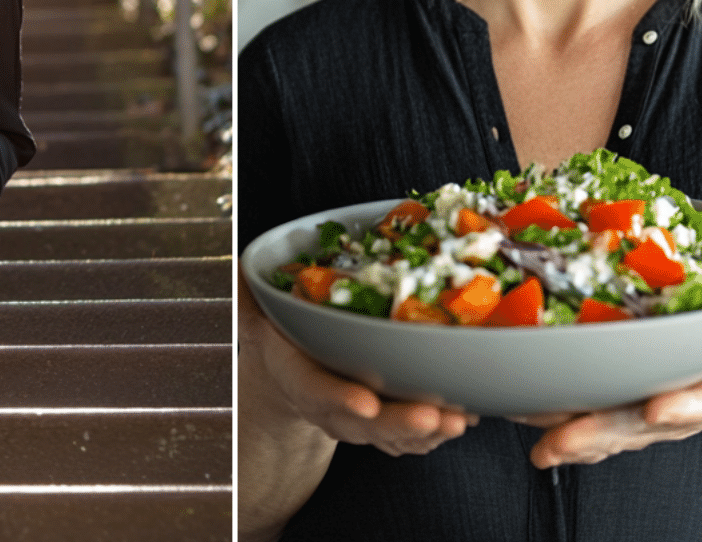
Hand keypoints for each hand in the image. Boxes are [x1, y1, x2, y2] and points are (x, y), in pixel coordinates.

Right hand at [239, 275, 477, 456]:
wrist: (290, 369)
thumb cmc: (279, 332)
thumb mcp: (255, 309)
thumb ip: (247, 290)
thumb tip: (235, 264)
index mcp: (294, 374)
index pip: (314, 390)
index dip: (339, 398)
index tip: (366, 402)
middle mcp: (326, 406)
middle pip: (362, 424)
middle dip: (399, 423)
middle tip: (435, 417)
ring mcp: (356, 420)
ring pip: (392, 437)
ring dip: (427, 433)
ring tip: (460, 420)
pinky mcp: (382, 423)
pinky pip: (410, 437)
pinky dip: (437, 431)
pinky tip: (465, 417)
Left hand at [516, 266, 701, 468]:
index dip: (685, 407)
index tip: (658, 410)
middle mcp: (683, 406)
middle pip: (640, 426)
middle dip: (599, 434)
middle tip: (560, 440)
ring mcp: (651, 412)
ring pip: (607, 429)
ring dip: (566, 434)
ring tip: (526, 432)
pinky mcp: (624, 406)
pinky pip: (589, 417)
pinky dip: (554, 418)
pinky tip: (516, 412)